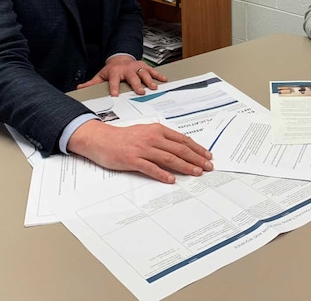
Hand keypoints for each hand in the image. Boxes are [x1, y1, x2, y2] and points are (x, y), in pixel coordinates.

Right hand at [68, 119, 212, 183]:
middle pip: (179, 149)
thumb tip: (181, 148)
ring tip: (196, 173)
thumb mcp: (146, 132)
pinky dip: (162, 174)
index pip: (182, 140)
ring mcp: (142, 149)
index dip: (197, 149)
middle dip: (196, 159)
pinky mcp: (132, 160)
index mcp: (157, 130)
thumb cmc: (125, 137)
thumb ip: (162, 139)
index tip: (207, 156)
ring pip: (169, 158)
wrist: (101, 139)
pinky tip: (172, 180)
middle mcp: (152, 138)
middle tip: (208, 167)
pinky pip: (150, 168)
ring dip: (185, 166)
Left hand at [78, 56, 166, 95]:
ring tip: (154, 87)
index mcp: (115, 72)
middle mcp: (127, 69)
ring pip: (144, 73)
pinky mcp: (144, 66)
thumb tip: (79, 88)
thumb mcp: (100, 75)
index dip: (114, 88)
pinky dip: (158, 75)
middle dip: (136, 84)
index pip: (114, 80)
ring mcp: (137, 67)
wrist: (120, 58)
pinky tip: (163, 80)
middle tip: (140, 92)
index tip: (116, 95)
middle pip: (132, 77)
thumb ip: (91, 83)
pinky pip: (152, 70)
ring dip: (149, 80)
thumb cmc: (111, 69)